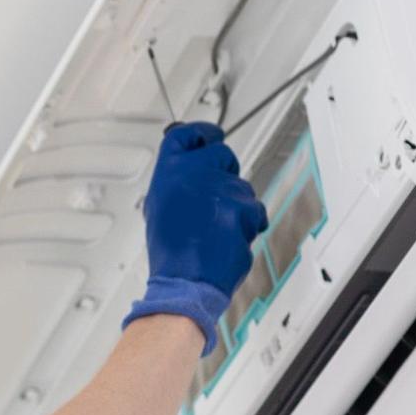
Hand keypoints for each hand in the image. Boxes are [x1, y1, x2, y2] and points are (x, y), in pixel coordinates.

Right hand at [122, 122, 269, 354]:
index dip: (202, 133)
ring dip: (236, 205)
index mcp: (168, 173)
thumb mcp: (159, 208)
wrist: (184, 281)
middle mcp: (193, 174)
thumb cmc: (172, 252)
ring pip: (242, 185)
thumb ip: (175, 183)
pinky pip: (255, 209)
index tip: (211, 135)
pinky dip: (248, 224)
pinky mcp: (241, 206)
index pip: (186, 136)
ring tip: (216, 228)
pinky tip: (229, 237)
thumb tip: (188, 168)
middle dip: (224, 174)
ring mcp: (219, 188)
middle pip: (221, 154)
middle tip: (214, 199)